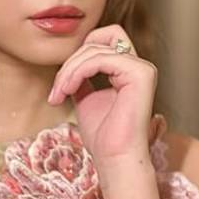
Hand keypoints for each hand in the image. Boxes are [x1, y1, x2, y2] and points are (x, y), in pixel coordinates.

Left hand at [48, 24, 157, 167]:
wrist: (114, 158)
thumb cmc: (102, 135)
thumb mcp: (85, 97)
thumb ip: (81, 77)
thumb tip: (70, 63)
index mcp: (129, 70)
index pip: (101, 40)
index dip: (77, 55)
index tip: (60, 84)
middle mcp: (139, 66)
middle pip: (96, 41)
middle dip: (70, 63)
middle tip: (56, 90)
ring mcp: (142, 68)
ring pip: (94, 49)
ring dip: (69, 71)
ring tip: (59, 93)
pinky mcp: (141, 73)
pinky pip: (99, 59)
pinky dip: (77, 72)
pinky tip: (68, 90)